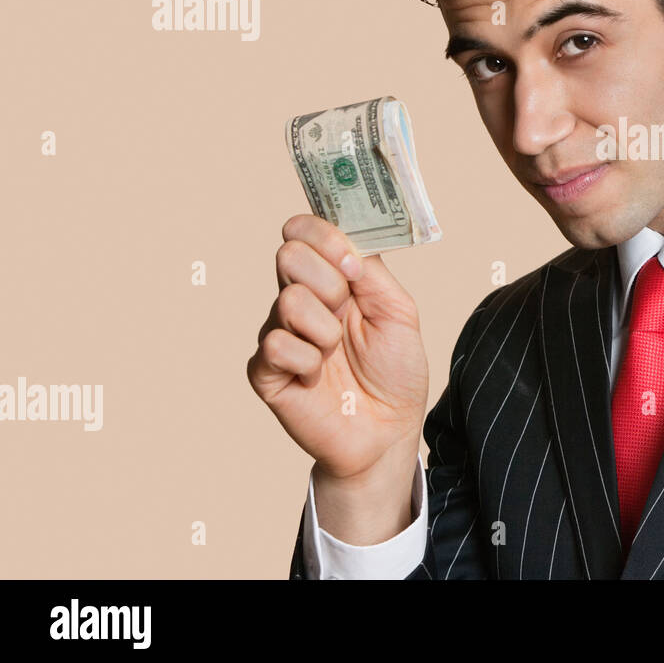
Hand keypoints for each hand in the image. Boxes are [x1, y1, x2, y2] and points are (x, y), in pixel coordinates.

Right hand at [248, 214, 428, 483]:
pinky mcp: (264, 371)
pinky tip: (318, 377)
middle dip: (330, 281)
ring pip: (289, 300)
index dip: (324, 236)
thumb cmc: (395, 371)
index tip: (353, 266)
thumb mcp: (399, 311)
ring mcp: (279, 332)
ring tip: (337, 354)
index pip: (303, 231)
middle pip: (289, 254)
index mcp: (330, 278)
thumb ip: (371, 272)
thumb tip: (345, 243)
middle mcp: (299, 299)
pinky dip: (309, 362)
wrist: (388, 430)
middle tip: (348, 313)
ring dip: (327, 329)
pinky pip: (277, 345)